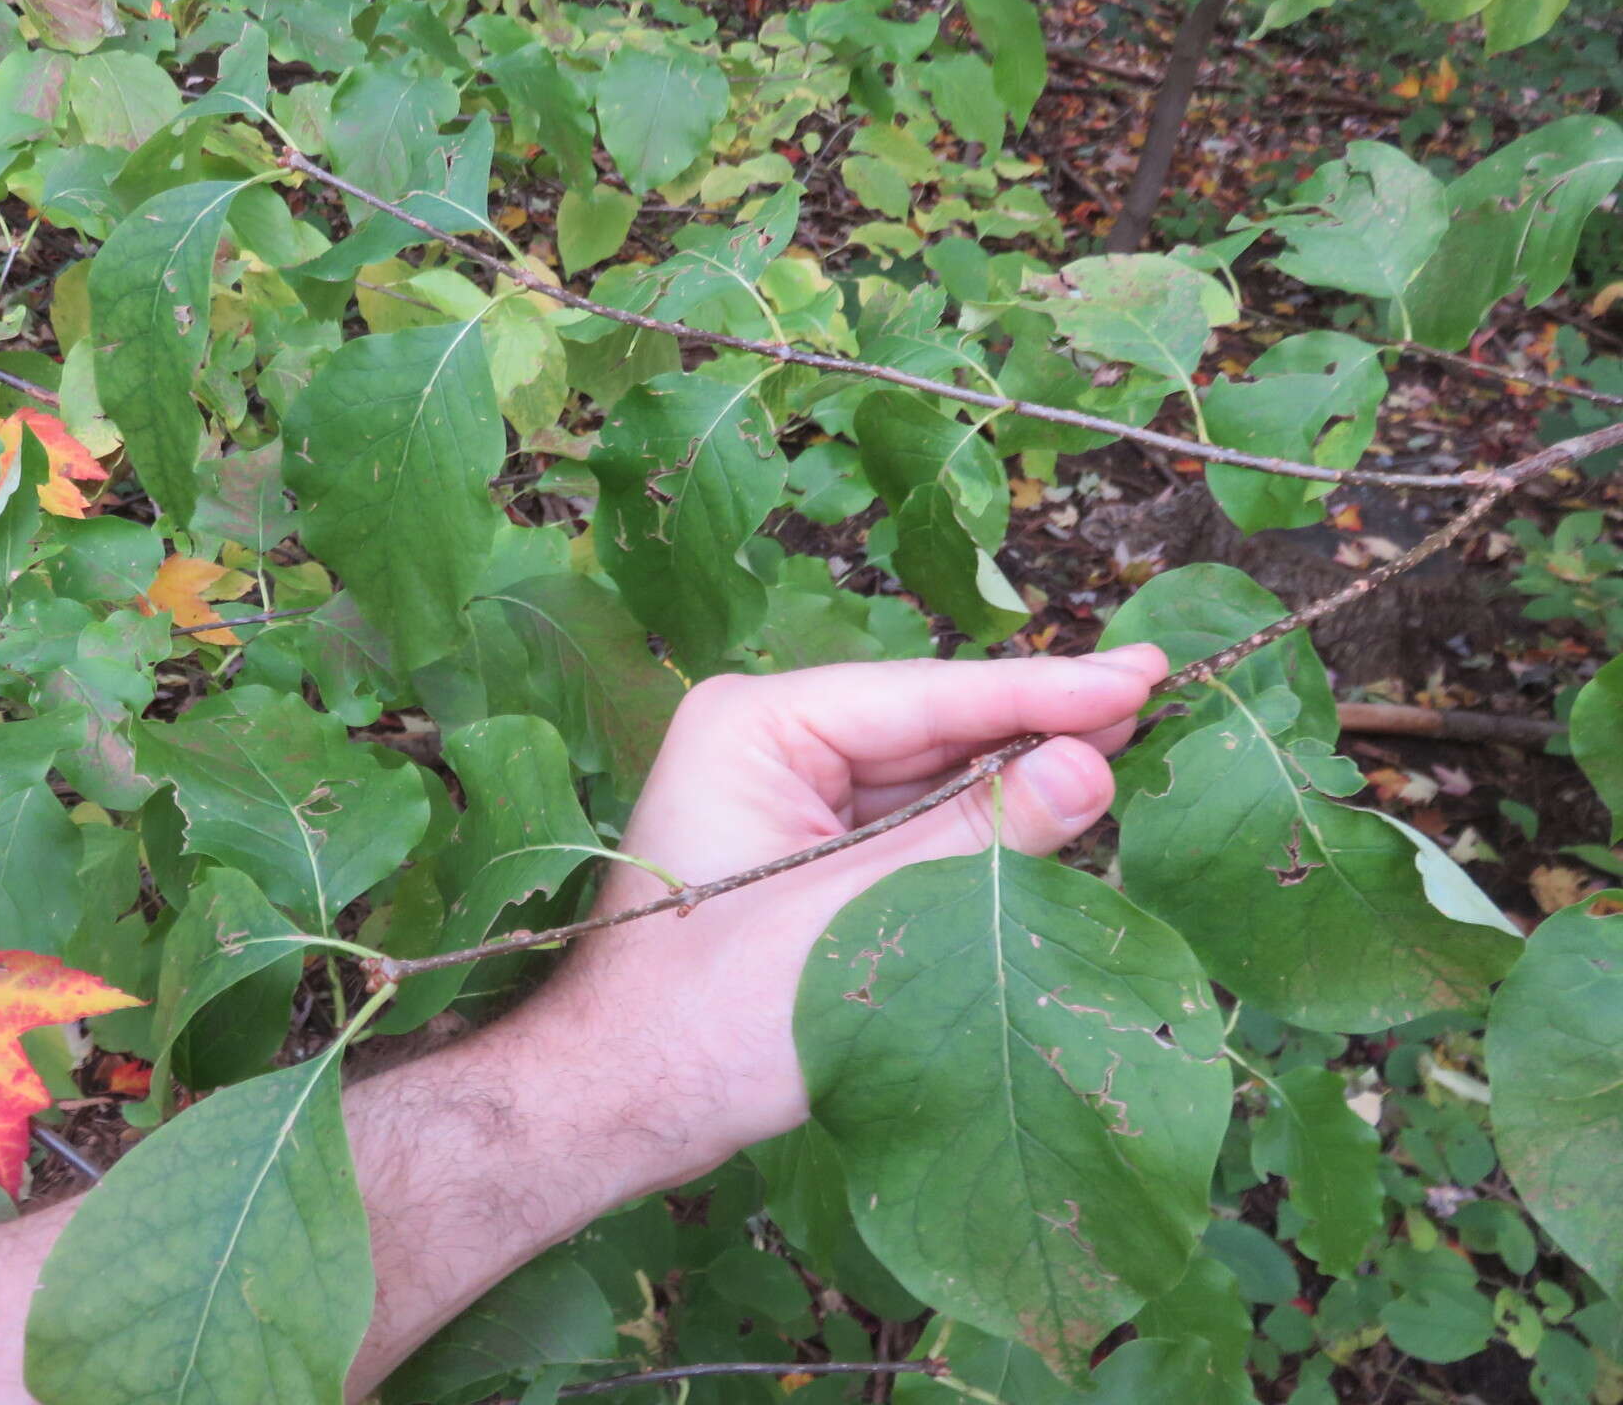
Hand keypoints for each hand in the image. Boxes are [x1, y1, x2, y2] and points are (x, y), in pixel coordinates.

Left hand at [531, 646, 1168, 1176]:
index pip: (926, 694)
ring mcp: (778, 791)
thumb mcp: (867, 917)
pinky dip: (973, 829)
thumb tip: (1092, 765)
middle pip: (929, 725)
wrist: (617, 1106)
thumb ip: (982, 837)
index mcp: (754, 724)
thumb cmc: (714, 1017)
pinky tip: (1051, 817)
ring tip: (1127, 749)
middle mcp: (763, 739)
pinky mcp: (797, 846)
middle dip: (1037, 726)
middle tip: (1158, 698)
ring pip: (924, 774)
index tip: (1144, 669)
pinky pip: (902, 822)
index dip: (1044, 689)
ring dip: (1014, 778)